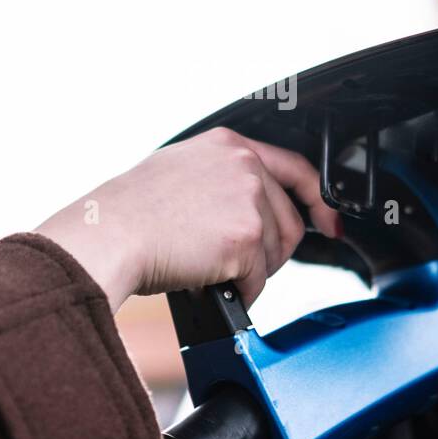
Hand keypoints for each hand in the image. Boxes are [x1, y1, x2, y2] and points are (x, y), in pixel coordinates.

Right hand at [33, 127, 342, 312]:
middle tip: (240, 266)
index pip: (296, 169)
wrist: (108, 234)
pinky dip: (239, 292)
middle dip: (273, 252)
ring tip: (213, 272)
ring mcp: (248, 200)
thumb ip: (220, 179)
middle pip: (291, 220)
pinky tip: (211, 285)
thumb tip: (244, 208)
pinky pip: (258, 279)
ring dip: (249, 273)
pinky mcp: (245, 238)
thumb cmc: (127, 213)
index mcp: (229, 146)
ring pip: (274, 254)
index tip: (329, 223)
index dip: (318, 201)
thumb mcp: (178, 171)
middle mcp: (244, 166)